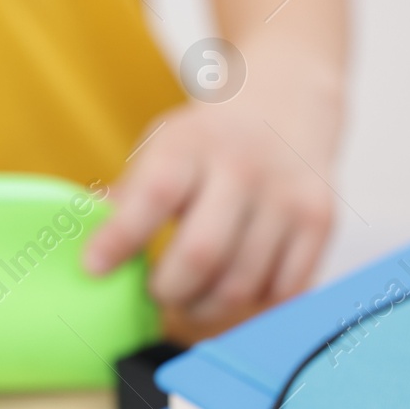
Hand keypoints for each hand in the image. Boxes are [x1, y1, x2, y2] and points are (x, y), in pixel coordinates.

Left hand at [84, 94, 336, 325]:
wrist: (287, 102)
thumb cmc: (209, 140)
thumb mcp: (162, 147)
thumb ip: (129, 196)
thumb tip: (89, 249)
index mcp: (193, 143)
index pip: (154, 196)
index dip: (120, 239)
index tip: (94, 269)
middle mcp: (244, 167)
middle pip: (200, 255)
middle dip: (167, 291)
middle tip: (157, 292)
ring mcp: (288, 196)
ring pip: (240, 285)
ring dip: (205, 306)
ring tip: (191, 296)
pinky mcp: (321, 222)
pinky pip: (281, 292)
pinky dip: (252, 301)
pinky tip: (236, 281)